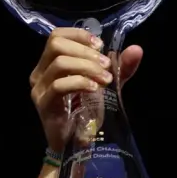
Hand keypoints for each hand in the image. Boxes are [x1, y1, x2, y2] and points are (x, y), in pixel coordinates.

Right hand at [27, 28, 143, 149]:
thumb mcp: (105, 84)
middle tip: (107, 66)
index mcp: (50, 63)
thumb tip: (137, 49)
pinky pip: (59, 85)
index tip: (100, 46)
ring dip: (87, 67)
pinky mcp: (43, 103)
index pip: (57, 35)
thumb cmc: (86, 112)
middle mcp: (40, 72)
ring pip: (60, 63)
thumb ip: (120, 67)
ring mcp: (39, 88)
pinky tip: (95, 89)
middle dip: (86, 52)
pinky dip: (81, 82)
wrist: (76, 143)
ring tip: (106, 80)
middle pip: (56, 45)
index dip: (79, 35)